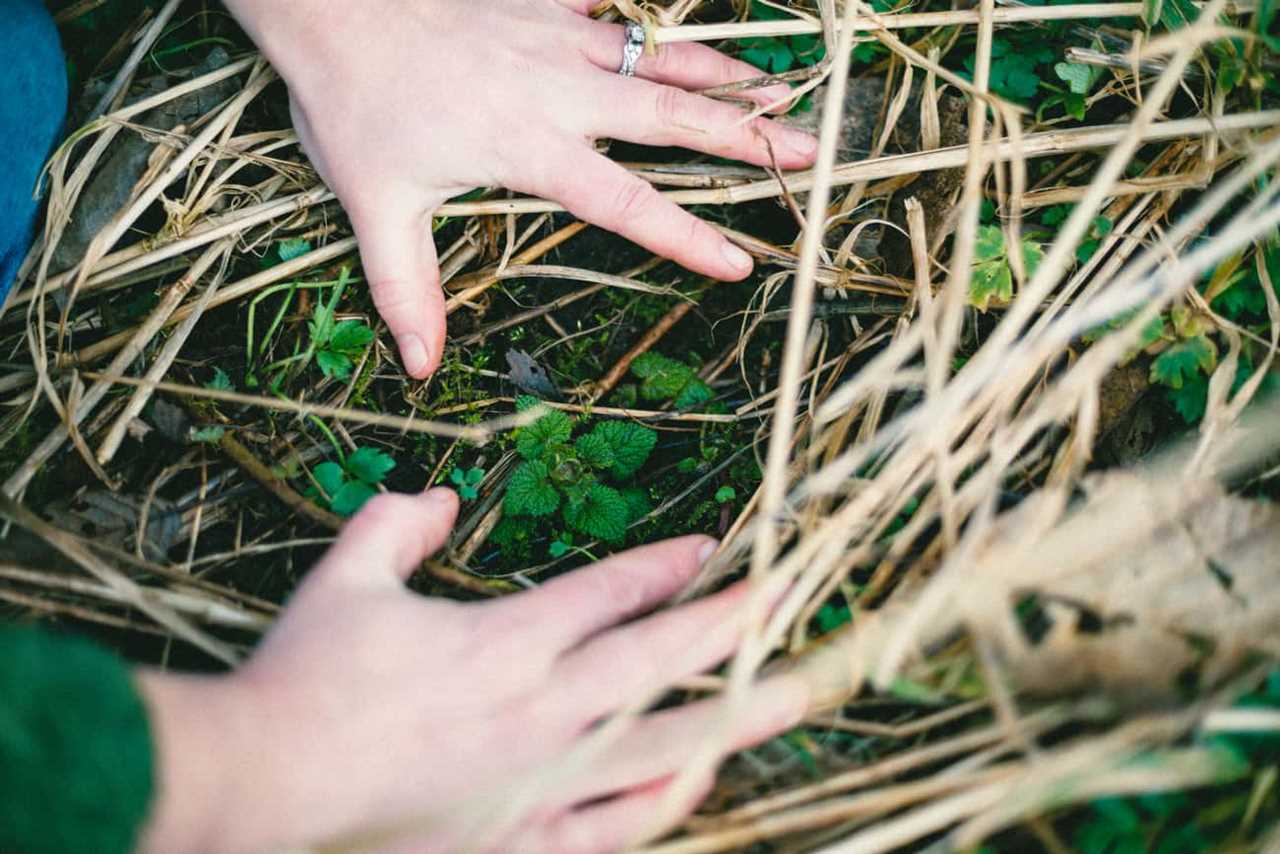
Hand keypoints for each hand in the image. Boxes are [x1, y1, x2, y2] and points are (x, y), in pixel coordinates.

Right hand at [138, 488, 808, 853]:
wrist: (264, 788)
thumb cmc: (304, 679)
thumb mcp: (346, 579)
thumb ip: (398, 524)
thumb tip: (445, 496)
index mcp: (506, 643)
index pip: (613, 593)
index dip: (670, 565)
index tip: (714, 549)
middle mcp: (542, 711)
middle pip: (663, 659)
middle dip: (735, 622)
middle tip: (794, 596)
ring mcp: (542, 784)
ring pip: (664, 745)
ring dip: (735, 713)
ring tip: (794, 694)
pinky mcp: (526, 841)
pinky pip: (619, 826)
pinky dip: (667, 800)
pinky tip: (699, 780)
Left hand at [223, 0, 817, 376]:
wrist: (331, 3)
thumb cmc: (354, 104)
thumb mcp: (374, 206)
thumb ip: (406, 287)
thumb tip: (421, 365)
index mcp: (532, 147)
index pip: (626, 201)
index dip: (686, 236)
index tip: (739, 262)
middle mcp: (562, 91)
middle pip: (673, 117)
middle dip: (746, 138)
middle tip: (810, 151)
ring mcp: (560, 39)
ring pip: (664, 57)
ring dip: (728, 76)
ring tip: (786, 91)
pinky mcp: (545, 4)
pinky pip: (620, 9)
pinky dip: (666, 22)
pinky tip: (703, 28)